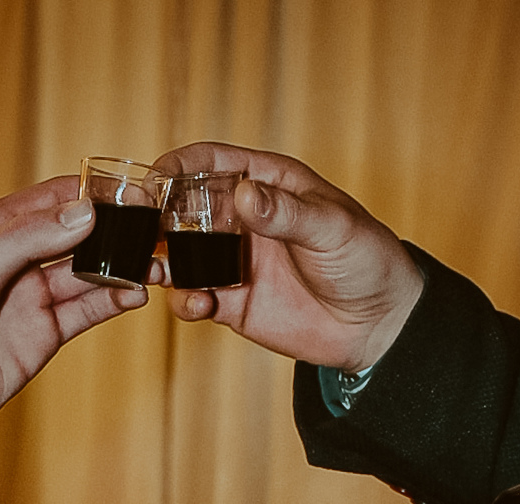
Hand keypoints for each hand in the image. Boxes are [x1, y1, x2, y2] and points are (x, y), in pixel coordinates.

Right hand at [150, 142, 422, 372]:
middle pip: (182, 207)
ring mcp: (233, 261)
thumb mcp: (334, 229)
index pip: (212, 162)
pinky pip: (194, 298)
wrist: (378, 324)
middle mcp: (243, 219)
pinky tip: (197, 305)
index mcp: (267, 184)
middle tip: (141, 229)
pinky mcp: (232, 303)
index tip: (155, 177)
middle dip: (156, 216)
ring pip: (179, 254)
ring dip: (160, 259)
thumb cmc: (367, 261)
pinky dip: (185, 301)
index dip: (179, 165)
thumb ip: (287, 214)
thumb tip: (245, 196)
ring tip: (154, 269)